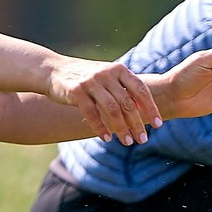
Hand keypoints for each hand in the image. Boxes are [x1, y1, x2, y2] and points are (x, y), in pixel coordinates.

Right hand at [46, 57, 161, 143]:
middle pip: (127, 103)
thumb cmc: (86, 77)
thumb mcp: (107, 78)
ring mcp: (91, 82)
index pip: (140, 90)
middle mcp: (106, 74)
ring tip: (127, 142)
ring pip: (111, 109)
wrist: (52, 69)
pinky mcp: (76, 91)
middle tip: (143, 139)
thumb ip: (123, 89)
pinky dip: (100, 127)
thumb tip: (144, 109)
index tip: (158, 125)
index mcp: (118, 69)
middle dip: (137, 123)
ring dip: (121, 128)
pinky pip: (91, 113)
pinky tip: (106, 138)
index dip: (151, 108)